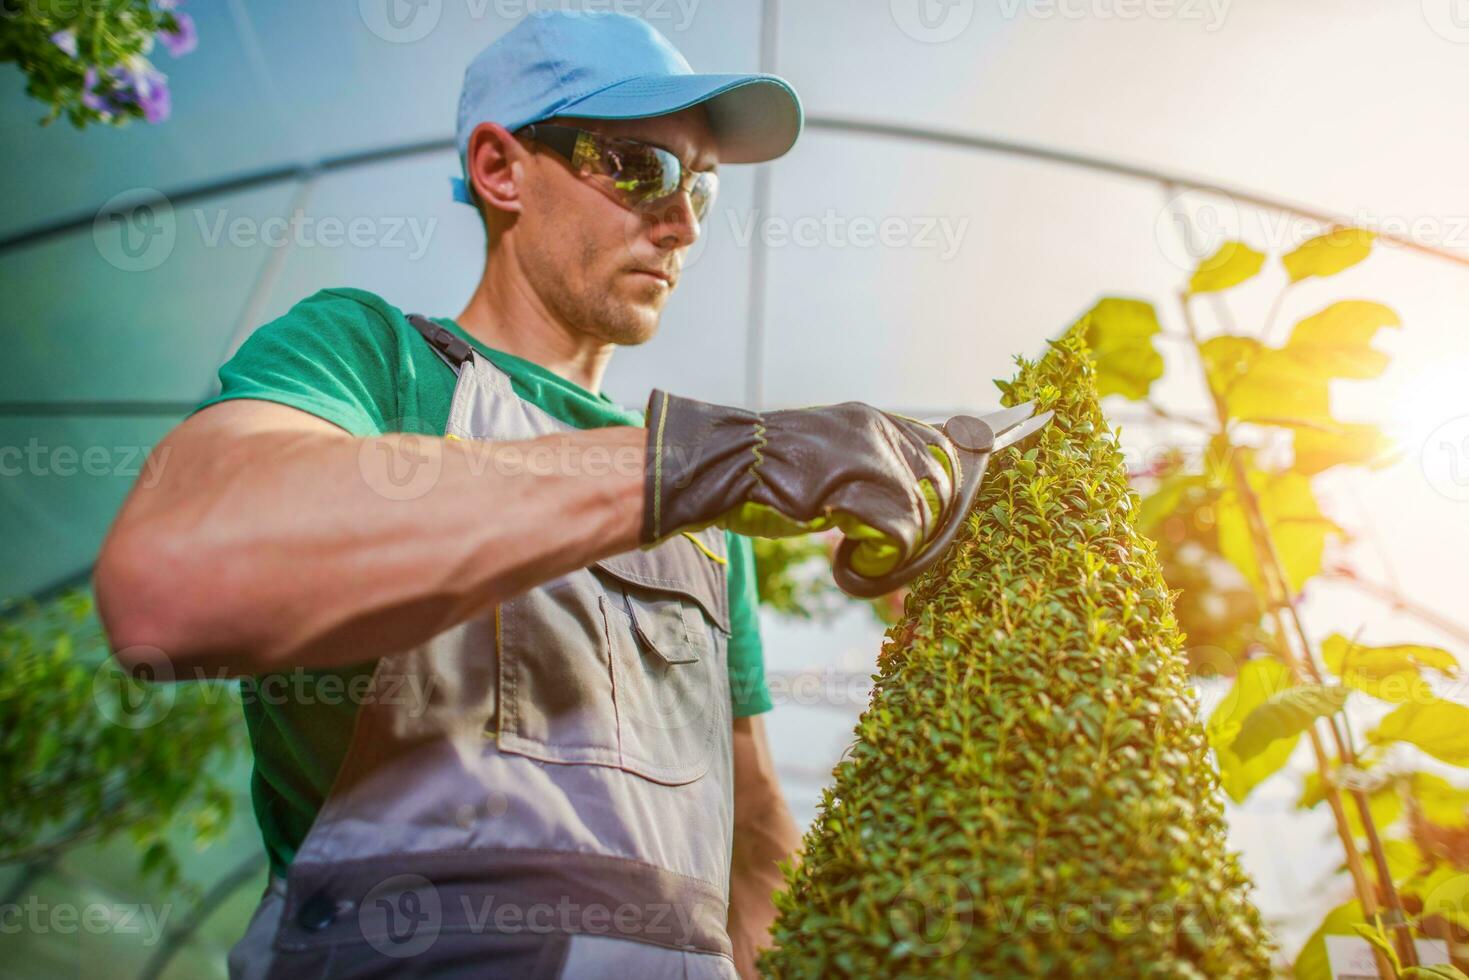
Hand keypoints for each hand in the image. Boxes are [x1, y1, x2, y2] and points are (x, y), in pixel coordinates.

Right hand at [642, 391, 960, 576]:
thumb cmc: (765, 472)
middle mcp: (875, 430)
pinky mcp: (850, 489)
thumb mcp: (825, 456)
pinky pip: (896, 533)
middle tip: (892, 547)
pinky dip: (881, 560)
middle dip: (926, 524)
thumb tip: (904, 500)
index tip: (947, 501)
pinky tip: (849, 561)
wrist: (720, 465)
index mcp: (871, 419)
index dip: (950, 477)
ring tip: (864, 556)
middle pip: (938, 483)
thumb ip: (864, 469)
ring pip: (921, 512)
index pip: (939, 443)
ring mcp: (864, 457)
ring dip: (901, 546)